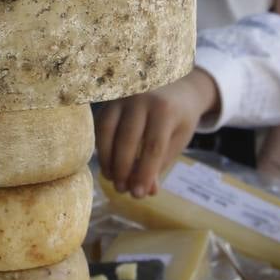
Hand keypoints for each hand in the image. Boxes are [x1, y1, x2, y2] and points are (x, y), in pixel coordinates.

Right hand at [95, 69, 218, 198]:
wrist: (177, 86)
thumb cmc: (179, 117)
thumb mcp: (178, 139)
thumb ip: (161, 163)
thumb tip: (145, 191)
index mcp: (165, 110)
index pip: (153, 146)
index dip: (144, 172)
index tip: (139, 193)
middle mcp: (142, 99)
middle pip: (127, 138)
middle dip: (123, 168)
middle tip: (122, 189)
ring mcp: (123, 97)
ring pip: (107, 130)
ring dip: (107, 159)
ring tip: (112, 179)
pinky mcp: (110, 100)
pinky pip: (100, 125)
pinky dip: (101, 147)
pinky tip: (107, 163)